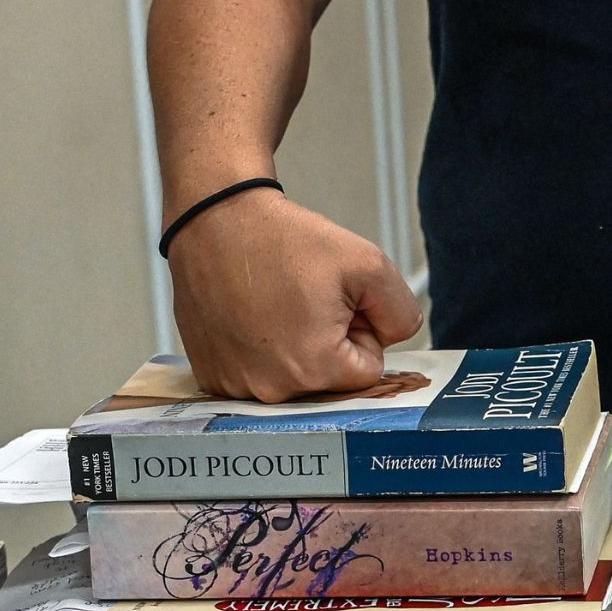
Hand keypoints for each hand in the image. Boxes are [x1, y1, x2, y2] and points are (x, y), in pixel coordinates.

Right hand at [165, 188, 422, 401]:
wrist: (216, 220)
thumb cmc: (285, 239)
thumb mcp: (369, 263)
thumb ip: (401, 312)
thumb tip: (394, 340)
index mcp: (314, 368)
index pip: (367, 370)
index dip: (359, 330)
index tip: (333, 301)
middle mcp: (271, 390)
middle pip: (329, 380)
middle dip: (328, 343)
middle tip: (302, 299)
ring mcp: (235, 386)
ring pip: (292, 379)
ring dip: (291, 348)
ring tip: (273, 304)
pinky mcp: (210, 375)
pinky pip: (255, 376)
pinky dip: (257, 351)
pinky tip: (248, 316)